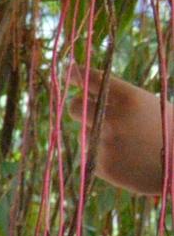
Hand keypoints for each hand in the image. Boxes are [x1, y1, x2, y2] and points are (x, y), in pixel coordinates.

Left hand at [70, 69, 172, 197]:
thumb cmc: (166, 129)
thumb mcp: (147, 105)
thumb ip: (118, 98)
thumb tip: (84, 92)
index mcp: (128, 99)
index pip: (93, 80)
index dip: (79, 74)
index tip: (71, 69)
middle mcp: (112, 119)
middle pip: (74, 107)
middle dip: (79, 107)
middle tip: (85, 110)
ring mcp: (105, 143)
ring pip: (84, 134)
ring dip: (97, 136)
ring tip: (127, 143)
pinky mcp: (101, 166)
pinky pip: (91, 155)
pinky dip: (103, 156)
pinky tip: (126, 158)